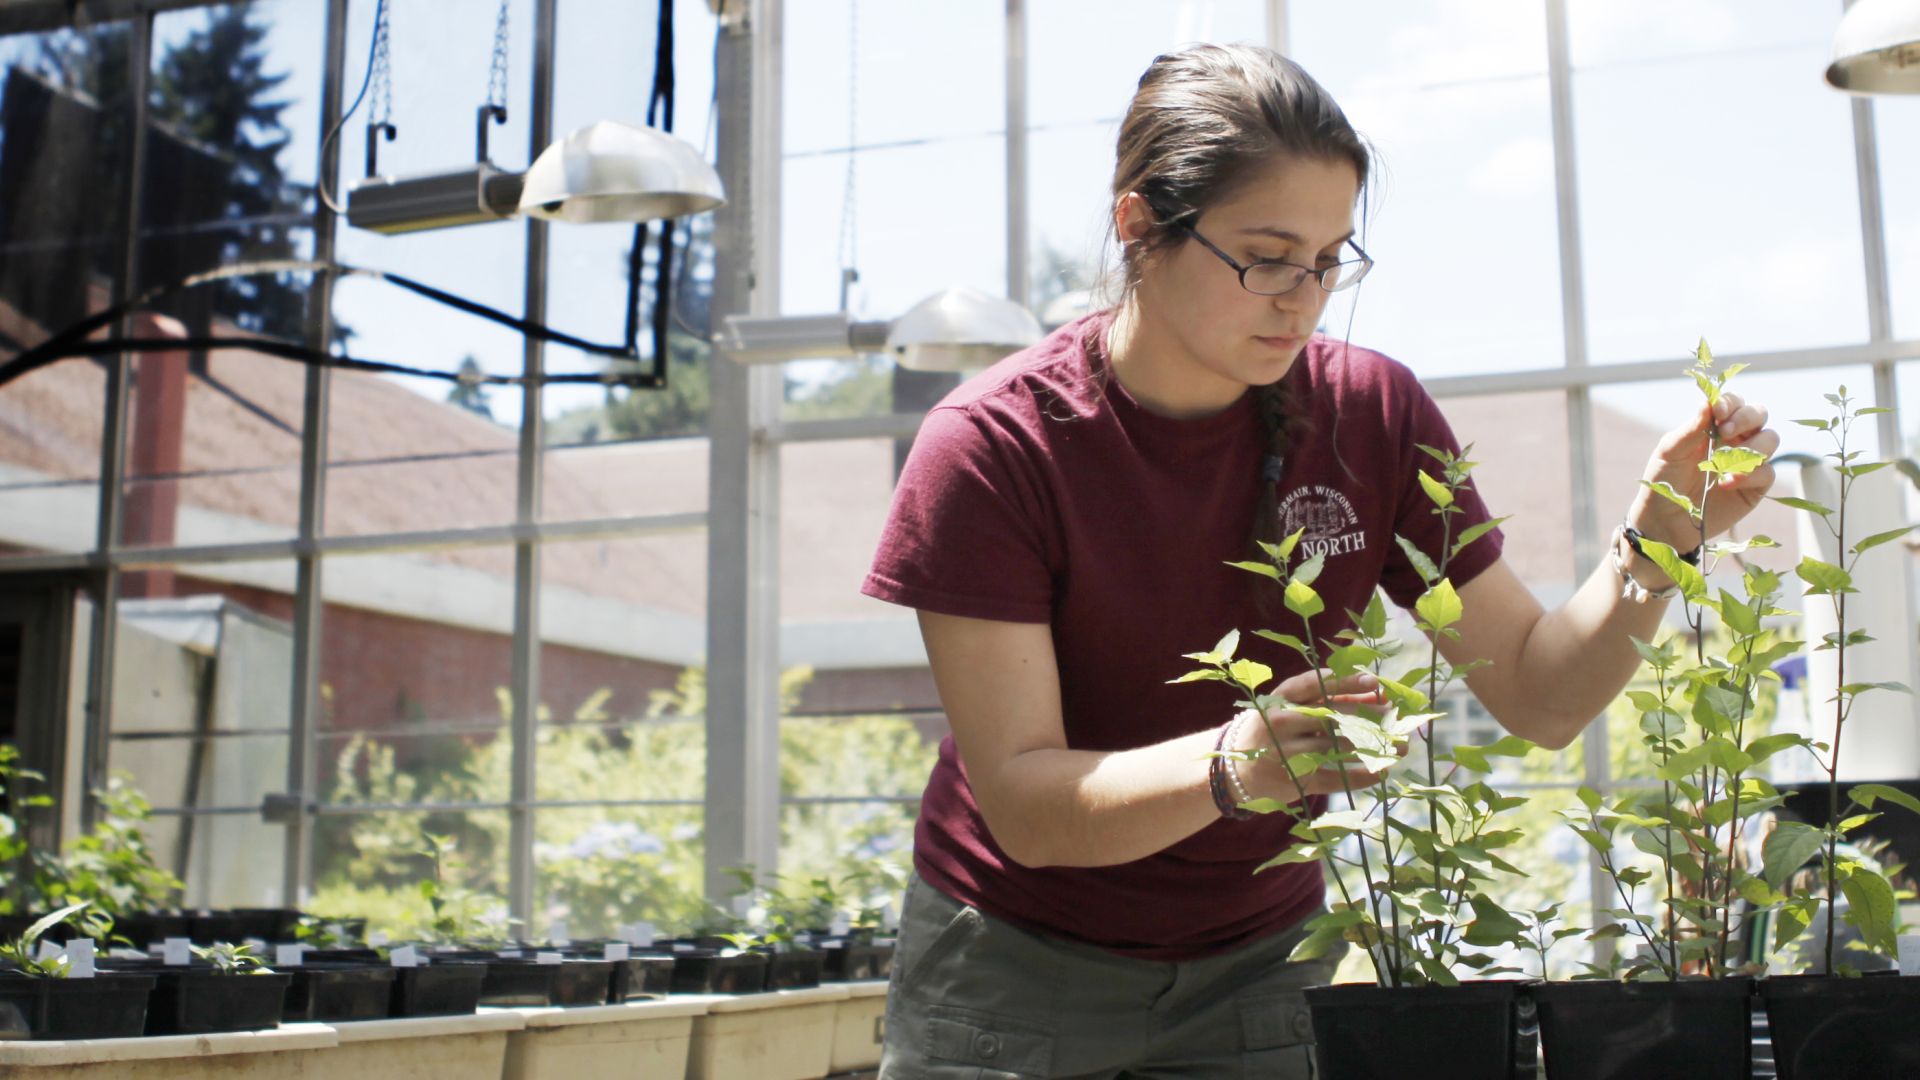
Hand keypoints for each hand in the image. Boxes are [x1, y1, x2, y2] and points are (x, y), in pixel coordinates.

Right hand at [1235, 669, 1395, 803]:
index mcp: (1280, 699)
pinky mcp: (1294, 779)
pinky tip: (1380, 772)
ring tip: (1401, 747)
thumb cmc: (1276, 730)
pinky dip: (1360, 776)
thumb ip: (1329, 698)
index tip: (1376, 681)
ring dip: (1373, 747)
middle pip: (1332, 716)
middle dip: (1369, 715)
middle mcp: (1280, 722)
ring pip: (1337, 746)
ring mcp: (1286, 752)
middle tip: (1397, 717)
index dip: (1346, 682)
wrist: (1237, 768)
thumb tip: (1376, 690)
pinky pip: (1335, 778)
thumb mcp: (1293, 708)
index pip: (1315, 685)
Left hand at [1630, 391, 1779, 549]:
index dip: (1731, 403)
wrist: (1665, 517)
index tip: (1718, 412)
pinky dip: (1749, 475)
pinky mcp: (1755, 485)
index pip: (1734, 402)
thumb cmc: (1665, 479)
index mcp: (1716, 424)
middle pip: (1760, 414)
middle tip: (1726, 432)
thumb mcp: (1670, 451)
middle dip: (1747, 418)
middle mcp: (1737, 438)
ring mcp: (1748, 460)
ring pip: (1770, 439)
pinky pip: (1767, 472)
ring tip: (1722, 464)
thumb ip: (1690, 429)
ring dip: (1750, 448)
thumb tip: (1707, 403)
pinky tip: (1725, 483)